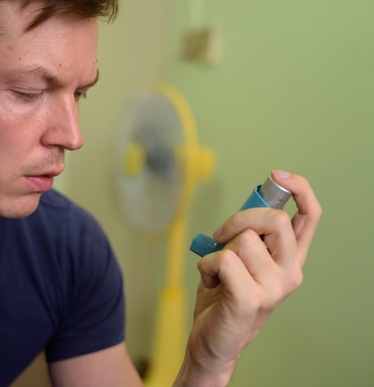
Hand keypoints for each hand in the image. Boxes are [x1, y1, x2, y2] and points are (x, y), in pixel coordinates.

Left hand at [178, 170, 321, 385]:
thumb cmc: (223, 298)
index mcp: (290, 260)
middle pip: (275, 220)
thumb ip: (248, 236)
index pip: (310, 216)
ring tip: (217, 273)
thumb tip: (246, 211)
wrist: (213, 342)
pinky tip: (210, 282)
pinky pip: (224, 260)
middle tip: (221, 236)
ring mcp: (274, 288)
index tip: (276, 175)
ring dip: (217, 251)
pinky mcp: (251, 299)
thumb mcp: (240, 260)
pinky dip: (207, 266)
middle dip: (239, 218)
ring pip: (242, 240)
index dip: (299, 189)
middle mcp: (290, 272)